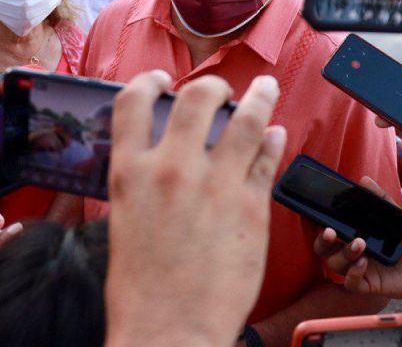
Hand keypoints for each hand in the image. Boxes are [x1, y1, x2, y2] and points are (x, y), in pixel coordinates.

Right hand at [104, 71, 286, 346]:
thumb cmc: (141, 290)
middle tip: (223, 90)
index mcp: (130, 172)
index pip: (133, 101)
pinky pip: (268, 158)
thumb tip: (161, 156)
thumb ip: (143, 181)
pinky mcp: (251, 205)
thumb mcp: (126, 222)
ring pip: (247, 118)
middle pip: (198, 97)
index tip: (162, 80)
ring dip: (259, 96)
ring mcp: (215, 183)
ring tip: (265, 89)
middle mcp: (172, 167)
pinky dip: (273, 141)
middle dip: (214, 85)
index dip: (150, 81)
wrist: (170, 332)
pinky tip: (276, 136)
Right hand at [313, 176, 401, 297]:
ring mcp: (357, 269)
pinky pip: (350, 283)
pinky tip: (364, 263)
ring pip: (335, 264)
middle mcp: (349, 252)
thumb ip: (380, 199)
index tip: (318, 215)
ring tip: (360, 243)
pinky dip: (353, 273)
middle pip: (322, 248)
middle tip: (330, 231)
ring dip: (344, 253)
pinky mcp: (368, 285)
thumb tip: (363, 180)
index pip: (327, 229)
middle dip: (322, 240)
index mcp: (351, 234)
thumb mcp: (396, 215)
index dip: (317, 223)